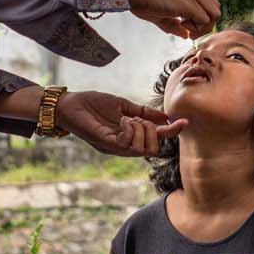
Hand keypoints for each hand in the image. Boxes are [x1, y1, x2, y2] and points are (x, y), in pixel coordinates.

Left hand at [56, 90, 186, 155]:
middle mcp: (124, 146)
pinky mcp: (105, 143)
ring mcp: (115, 146)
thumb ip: (143, 112)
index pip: (155, 140)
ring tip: (127, 119)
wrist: (69, 104)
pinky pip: (126, 143)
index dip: (171, 132)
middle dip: (153, 130)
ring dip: (140, 129)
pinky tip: (122, 121)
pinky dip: (129, 129)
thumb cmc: (93, 104)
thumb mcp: (124, 106)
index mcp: (130, 136)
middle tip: (139, 119)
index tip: (184, 122)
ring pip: (141, 148)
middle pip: (152, 148)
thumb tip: (165, 117)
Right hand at [124, 0, 220, 38]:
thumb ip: (175, 24)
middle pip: (216, 7)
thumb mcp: (160, 12)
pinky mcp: (186, 2)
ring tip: (184, 27)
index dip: (201, 17)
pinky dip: (196, 28)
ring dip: (202, 26)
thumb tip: (186, 35)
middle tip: (189, 30)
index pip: (208, 2)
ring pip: (214, 13)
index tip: (186, 25)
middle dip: (206, 23)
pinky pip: (203, 19)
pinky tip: (181, 25)